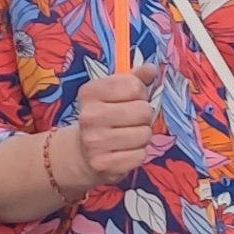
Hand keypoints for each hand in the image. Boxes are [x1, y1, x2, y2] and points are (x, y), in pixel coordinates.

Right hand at [70, 64, 160, 188]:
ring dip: (143, 136)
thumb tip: (151, 69)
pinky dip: (138, 154)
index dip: (140, 93)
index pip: (134, 86)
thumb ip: (135, 78)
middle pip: (143, 111)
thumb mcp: (114, 92)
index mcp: (90, 92)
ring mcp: (95, 142)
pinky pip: (141, 155)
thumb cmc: (104, 116)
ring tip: (128, 136)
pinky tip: (125, 151)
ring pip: (145, 134)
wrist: (82, 153)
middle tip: (131, 121)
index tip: (130, 100)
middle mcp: (89, 116)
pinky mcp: (104, 164)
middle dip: (144, 116)